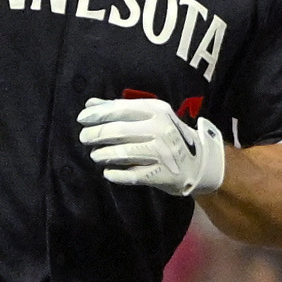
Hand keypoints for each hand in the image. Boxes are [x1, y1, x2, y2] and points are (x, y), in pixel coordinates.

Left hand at [78, 97, 227, 198]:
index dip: (97, 115)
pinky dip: (116, 174)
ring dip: (103, 155)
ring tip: (95, 156)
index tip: (82, 119)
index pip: (119, 109)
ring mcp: (162, 153)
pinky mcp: (162, 174)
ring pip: (122, 153)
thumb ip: (119, 110)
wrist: (200, 162)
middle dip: (96, 135)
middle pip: (118, 131)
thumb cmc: (168, 136)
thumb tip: (90, 105)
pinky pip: (132, 175)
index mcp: (157, 111)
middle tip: (84, 138)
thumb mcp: (149, 116)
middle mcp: (160, 129)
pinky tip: (109, 172)